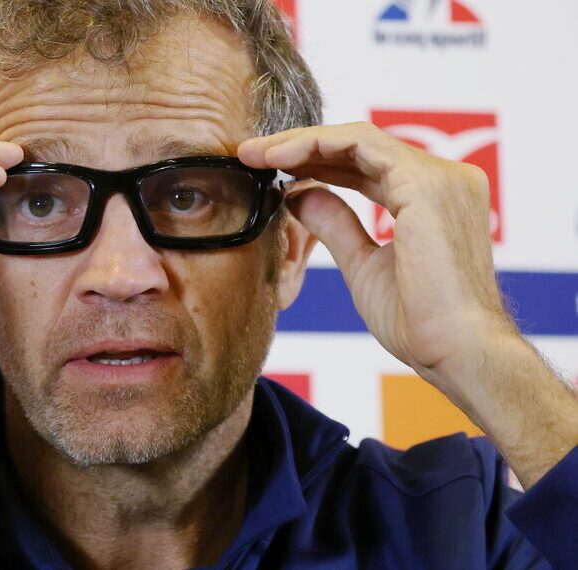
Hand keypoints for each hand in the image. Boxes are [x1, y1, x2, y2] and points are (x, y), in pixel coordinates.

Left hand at [237, 122, 512, 397]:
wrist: (453, 351)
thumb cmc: (418, 321)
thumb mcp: (362, 264)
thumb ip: (335, 225)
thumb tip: (299, 195)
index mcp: (434, 199)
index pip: (366, 165)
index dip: (315, 163)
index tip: (269, 171)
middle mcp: (445, 179)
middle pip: (360, 147)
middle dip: (300, 147)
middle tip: (251, 154)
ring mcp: (440, 176)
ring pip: (357, 138)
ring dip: (300, 142)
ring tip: (255, 154)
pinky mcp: (427, 182)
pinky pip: (361, 144)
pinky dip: (316, 145)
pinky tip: (279, 159)